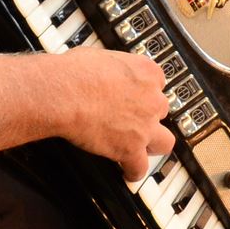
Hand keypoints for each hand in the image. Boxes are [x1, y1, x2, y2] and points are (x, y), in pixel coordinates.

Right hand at [55, 45, 175, 182]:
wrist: (65, 94)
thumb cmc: (74, 73)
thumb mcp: (100, 56)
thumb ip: (112, 67)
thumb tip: (102, 69)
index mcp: (146, 72)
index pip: (158, 83)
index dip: (144, 91)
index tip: (136, 95)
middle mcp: (151, 99)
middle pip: (161, 111)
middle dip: (148, 116)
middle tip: (133, 119)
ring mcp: (145, 126)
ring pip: (164, 141)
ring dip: (153, 144)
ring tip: (142, 148)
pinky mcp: (131, 149)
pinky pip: (139, 167)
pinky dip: (133, 171)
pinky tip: (128, 172)